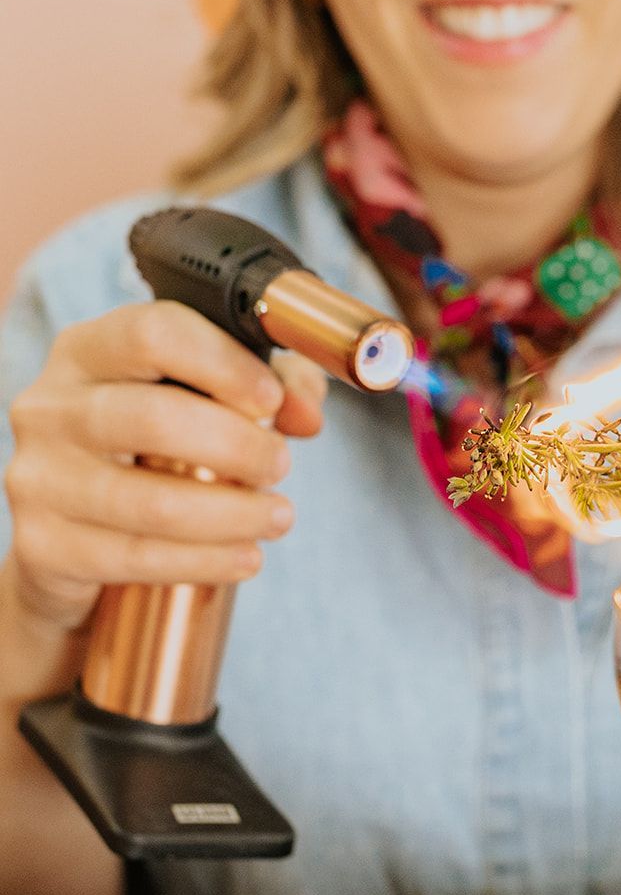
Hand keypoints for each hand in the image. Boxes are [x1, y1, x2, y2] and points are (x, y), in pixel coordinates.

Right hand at [4, 301, 326, 631]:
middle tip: (281, 465)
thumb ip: (272, 388)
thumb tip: (307, 413)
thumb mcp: (205, 402)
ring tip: (278, 518)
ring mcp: (40, 478)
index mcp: (88, 352)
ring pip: (154, 501)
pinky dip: (206, 561)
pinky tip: (246, 557)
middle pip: (155, 418)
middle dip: (238, 446)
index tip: (272, 399)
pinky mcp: (45, 545)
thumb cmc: (147, 453)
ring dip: (234, 514)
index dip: (224, 363)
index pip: (153, 333)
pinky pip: (138, 558)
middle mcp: (50, 407)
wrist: (67, 538)